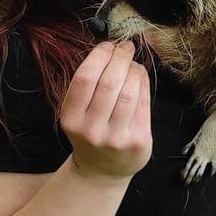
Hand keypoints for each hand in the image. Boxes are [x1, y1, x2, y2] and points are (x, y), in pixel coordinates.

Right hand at [60, 42, 151, 179]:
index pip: (85, 78)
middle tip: (125, 47)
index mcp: (71, 118)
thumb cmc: (91, 131)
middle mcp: (91, 129)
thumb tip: (112, 49)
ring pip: (129, 91)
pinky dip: (143, 83)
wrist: (101, 170)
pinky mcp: (137, 141)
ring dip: (133, 69)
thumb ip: (89, 84)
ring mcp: (116, 137)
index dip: (99, 56)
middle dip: (120, 58)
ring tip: (132, 63)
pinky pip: (143, 103)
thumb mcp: (78, 112)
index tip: (108, 45)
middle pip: (110, 82)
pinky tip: (140, 77)